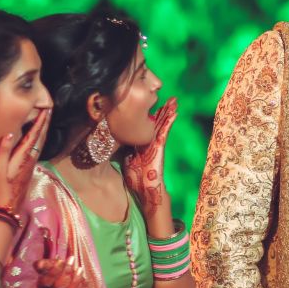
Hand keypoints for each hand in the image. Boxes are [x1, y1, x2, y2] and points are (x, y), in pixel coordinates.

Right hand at [0, 110, 51, 209]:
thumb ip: (4, 150)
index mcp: (23, 157)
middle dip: (44, 123)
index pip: (34, 135)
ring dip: (42, 131)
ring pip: (39, 144)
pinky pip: (36, 150)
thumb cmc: (0, 188)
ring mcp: (31, 165)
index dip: (40, 122)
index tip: (46, 109)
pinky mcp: (28, 170)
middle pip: (40, 138)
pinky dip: (38, 140)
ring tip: (44, 120)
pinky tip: (36, 139)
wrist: (6, 208)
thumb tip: (11, 133)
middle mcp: (30, 159)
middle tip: (49, 109)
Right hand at [34, 257, 89, 287]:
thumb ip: (44, 264)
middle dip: (66, 273)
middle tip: (72, 261)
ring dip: (76, 281)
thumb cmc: (56, 273)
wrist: (66, 282)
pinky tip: (85, 283)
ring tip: (80, 269)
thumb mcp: (48, 267)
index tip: (60, 260)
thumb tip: (38, 265)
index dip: (54, 271)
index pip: (46, 282)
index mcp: (42, 287)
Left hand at [124, 98, 177, 215]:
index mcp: (142, 144)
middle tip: (168, 97)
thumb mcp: (126, 158)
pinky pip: (165, 132)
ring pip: (162, 124)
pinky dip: (169, 122)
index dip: (148, 114)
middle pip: (157, 122)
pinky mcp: (160, 147)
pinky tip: (175, 113)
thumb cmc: (136, 178)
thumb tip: (113, 139)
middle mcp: (150, 142)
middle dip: (162, 110)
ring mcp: (157, 144)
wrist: (146, 190)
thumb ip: (124, 148)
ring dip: (168, 112)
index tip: (149, 102)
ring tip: (174, 101)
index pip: (146, 125)